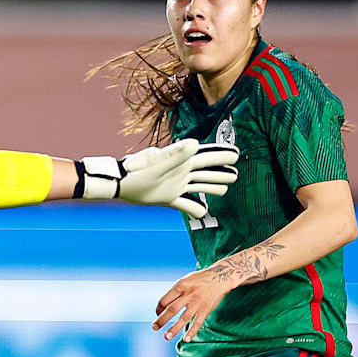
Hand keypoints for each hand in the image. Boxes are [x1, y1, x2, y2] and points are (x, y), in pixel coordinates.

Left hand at [118, 139, 238, 216]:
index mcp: (182, 161)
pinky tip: (201, 213)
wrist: (120, 183)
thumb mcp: (158, 163)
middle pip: (207, 172)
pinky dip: (194, 209)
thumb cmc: (137, 170)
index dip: (222, 155)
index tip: (236, 154)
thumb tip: (196, 143)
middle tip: (235, 174)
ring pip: (200, 186)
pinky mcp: (168, 197)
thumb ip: (177, 154)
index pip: (207, 156)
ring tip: (224, 190)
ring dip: (212, 188)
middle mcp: (182, 172)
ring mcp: (176, 185)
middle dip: (221, 173)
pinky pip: (186, 204)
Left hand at [151, 264, 233, 341]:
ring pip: (184, 318)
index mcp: (180, 285)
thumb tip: (164, 306)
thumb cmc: (199, 279)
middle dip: (161, 320)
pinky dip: (192, 332)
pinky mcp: (205, 310)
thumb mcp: (184, 280)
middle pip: (172, 310)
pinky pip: (197, 323)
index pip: (165, 300)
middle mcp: (188, 294)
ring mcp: (197, 303)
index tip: (157, 314)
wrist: (220, 278)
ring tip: (166, 336)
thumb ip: (175, 291)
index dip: (158, 308)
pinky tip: (186, 339)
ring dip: (174, 329)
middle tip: (154, 327)